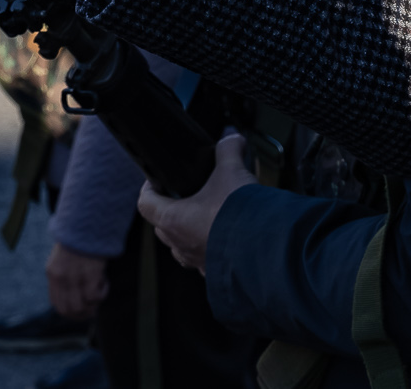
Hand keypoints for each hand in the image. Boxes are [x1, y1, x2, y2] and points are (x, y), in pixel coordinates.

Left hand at [45, 242, 108, 319]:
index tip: (82, 310)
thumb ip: (64, 273)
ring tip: (100, 292)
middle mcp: (60, 277)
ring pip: (81, 307)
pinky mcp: (89, 274)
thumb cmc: (80, 235)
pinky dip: (102, 294)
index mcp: (52, 272)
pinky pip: (94, 297)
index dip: (70, 312)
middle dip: (82, 314)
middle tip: (94, 308)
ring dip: (92, 305)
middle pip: (68, 310)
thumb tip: (72, 292)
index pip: (57, 304)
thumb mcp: (64, 255)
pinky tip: (105, 282)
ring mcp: (74, 277)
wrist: (88, 219)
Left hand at [135, 132, 253, 272]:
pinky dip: (209, 247)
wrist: (264, 245)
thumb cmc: (238, 213)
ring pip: (181, 245)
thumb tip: (232, 140)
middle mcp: (179, 243)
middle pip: (161, 225)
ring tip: (206, 217)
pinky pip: (203, 259)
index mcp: (173, 219)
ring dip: (188, 231)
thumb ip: (228, 150)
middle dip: (170, 208)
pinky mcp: (214, 270)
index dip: (149, 187)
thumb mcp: (231, 170)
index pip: (146, 203)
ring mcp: (196, 260)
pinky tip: (226, 235)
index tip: (157, 179)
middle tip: (186, 195)